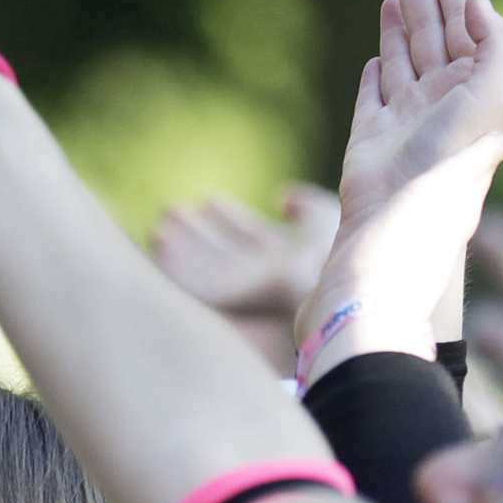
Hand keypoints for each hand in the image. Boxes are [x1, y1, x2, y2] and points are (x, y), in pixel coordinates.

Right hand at [153, 187, 340, 320]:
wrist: (344, 288)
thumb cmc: (342, 254)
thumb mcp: (327, 219)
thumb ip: (306, 205)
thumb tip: (281, 196)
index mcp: (291, 257)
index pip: (253, 236)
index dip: (231, 218)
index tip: (209, 200)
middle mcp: (266, 277)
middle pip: (224, 254)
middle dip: (197, 234)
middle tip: (170, 210)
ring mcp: (249, 294)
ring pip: (207, 269)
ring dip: (182, 248)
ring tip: (158, 227)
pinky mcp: (233, 307)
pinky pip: (199, 287)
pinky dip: (179, 269)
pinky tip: (162, 248)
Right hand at [299, 0, 502, 362]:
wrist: (393, 231)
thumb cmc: (447, 170)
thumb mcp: (491, 99)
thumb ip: (494, 46)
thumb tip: (481, 5)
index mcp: (477, 98)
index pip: (472, 36)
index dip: (464, 0)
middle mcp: (443, 108)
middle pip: (435, 38)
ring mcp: (404, 124)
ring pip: (402, 57)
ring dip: (399, 20)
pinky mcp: (370, 139)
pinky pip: (373, 96)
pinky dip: (376, 71)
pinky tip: (376, 53)